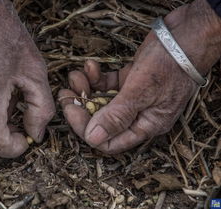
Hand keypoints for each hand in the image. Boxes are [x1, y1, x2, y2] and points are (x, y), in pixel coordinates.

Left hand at [59, 0, 220, 153]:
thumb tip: (93, 138)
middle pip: (101, 121)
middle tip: (65, 94)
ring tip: (77, 75)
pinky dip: (95, 78)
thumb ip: (117, 116)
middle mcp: (138, 115)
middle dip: (81, 107)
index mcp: (146, 125)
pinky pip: (106, 85)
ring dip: (85, 89)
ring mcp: (133, 97)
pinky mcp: (129, 80)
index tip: (71, 110)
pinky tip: (90, 66)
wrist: (188, 34)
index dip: (86, 129)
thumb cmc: (171, 63)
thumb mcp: (142, 91)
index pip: (109, 141)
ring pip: (101, 102)